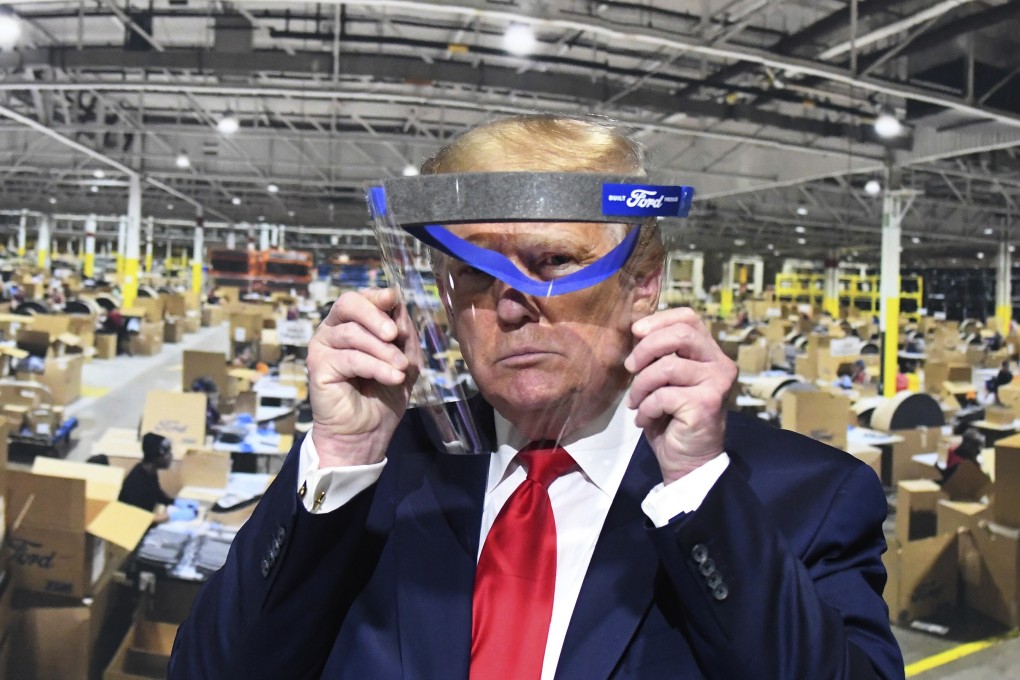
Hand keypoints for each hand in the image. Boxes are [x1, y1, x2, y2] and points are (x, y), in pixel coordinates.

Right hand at [307, 288, 420, 466]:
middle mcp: (333, 330)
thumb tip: (399, 307)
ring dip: (383, 350)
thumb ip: (403, 334)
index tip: (393, 299)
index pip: (361, 298)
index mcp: (352, 324)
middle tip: (396, 334)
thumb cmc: (382, 396)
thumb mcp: (403, 360)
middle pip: (348, 304)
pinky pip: (350, 358)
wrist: (366, 433)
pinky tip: (392, 377)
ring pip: (353, 333)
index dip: (377, 296)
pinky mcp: (318, 366)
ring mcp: (323, 347)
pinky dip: (376, 366)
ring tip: (401, 368)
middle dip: (376, 315)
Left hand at [624, 308, 735, 484]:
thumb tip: (637, 331)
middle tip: (630, 367)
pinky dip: (645, 408)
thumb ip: (659, 356)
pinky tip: (644, 419)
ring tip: (635, 402)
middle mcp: (720, 364)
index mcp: (710, 353)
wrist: (688, 461)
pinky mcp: (706, 404)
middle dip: (646, 348)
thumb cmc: (673, 419)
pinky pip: (663, 395)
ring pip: (666, 367)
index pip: (689, 318)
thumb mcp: (664, 380)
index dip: (660, 320)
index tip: (636, 332)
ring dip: (641, 386)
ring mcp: (716, 384)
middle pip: (680, 334)